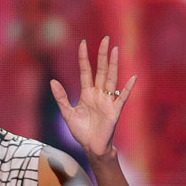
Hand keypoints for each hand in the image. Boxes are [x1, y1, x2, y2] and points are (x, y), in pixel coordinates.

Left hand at [50, 36, 136, 156]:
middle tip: (106, 39)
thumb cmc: (81, 131)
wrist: (91, 147)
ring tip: (115, 50)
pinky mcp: (114, 111)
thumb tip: (52, 81)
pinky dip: (127, 88)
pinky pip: (122, 97)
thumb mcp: (67, 113)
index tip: (83, 42)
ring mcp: (107, 101)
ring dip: (113, 65)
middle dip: (102, 55)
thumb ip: (61, 98)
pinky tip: (132, 77)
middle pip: (101, 70)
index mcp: (87, 93)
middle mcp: (98, 94)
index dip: (84, 57)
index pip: (86, 71)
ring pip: (111, 79)